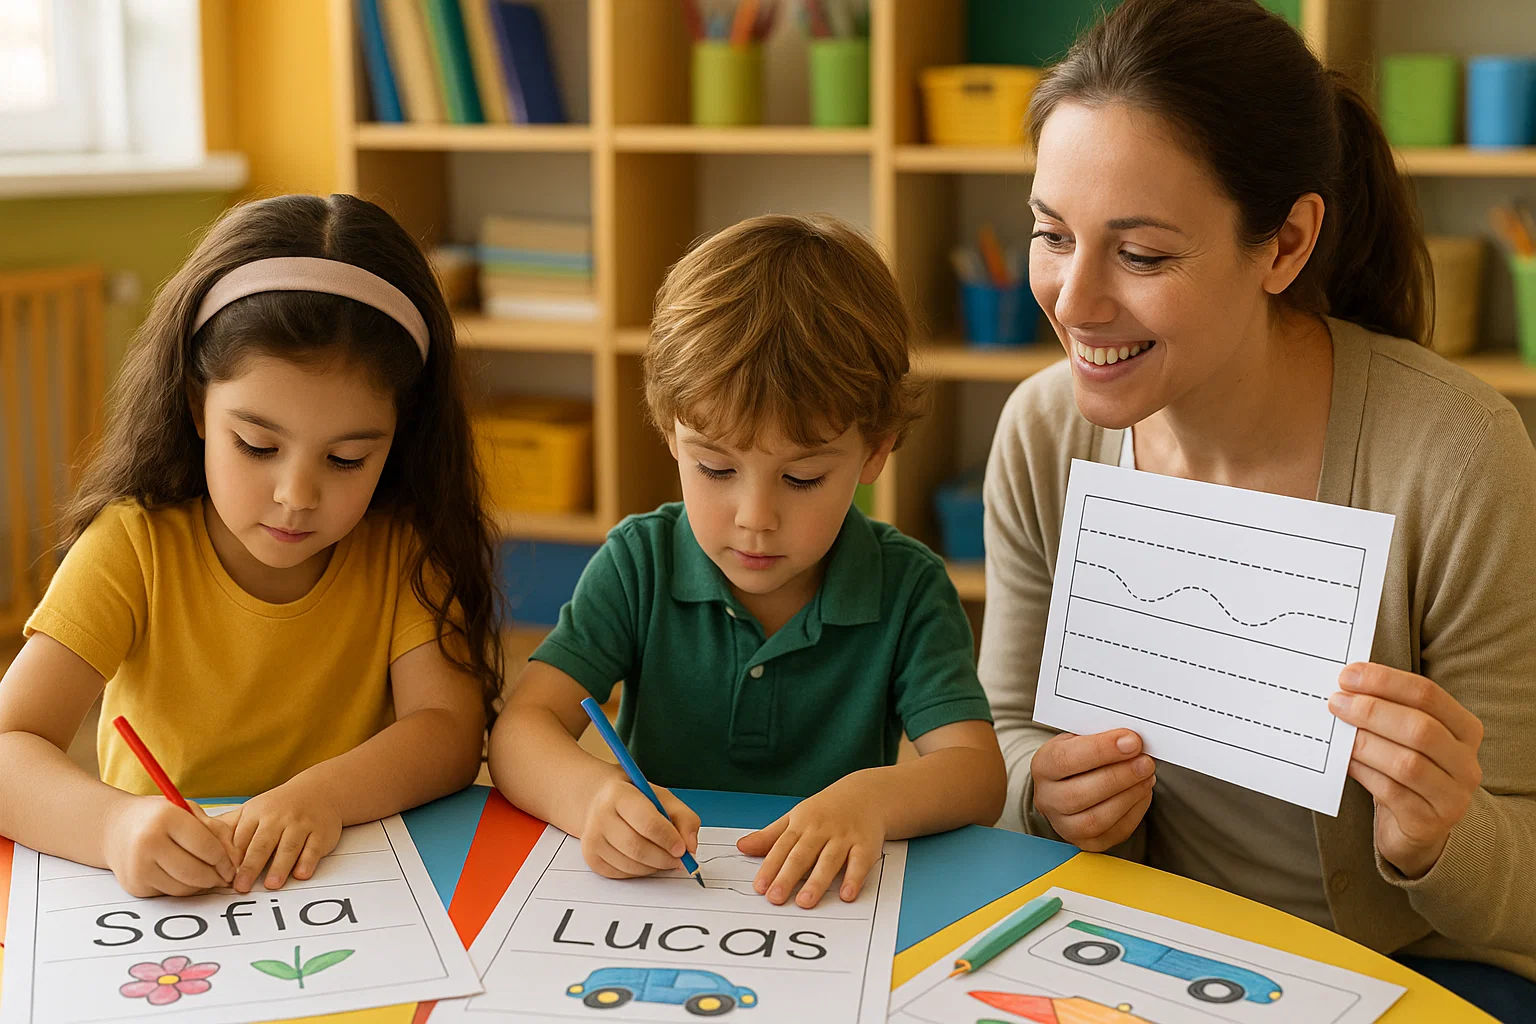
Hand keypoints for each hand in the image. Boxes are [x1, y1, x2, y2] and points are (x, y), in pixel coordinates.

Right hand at [102, 797, 236, 897]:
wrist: (115, 828)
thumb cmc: (159, 817)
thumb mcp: (188, 811)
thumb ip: (216, 830)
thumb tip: (235, 858)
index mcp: (166, 818)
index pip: (206, 847)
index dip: (224, 859)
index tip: (231, 864)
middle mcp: (149, 843)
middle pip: (195, 872)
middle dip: (216, 878)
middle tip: (225, 876)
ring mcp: (139, 866)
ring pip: (184, 888)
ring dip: (201, 885)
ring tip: (208, 875)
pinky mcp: (135, 885)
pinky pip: (170, 893)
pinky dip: (183, 888)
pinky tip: (186, 876)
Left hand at [229, 776, 343, 891]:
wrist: (320, 790)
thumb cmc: (279, 806)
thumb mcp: (252, 810)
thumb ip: (228, 828)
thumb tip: (197, 844)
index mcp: (257, 814)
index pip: (240, 838)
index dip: (231, 858)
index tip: (221, 876)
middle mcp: (279, 818)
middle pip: (262, 843)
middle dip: (251, 865)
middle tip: (241, 886)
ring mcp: (301, 825)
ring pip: (289, 846)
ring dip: (280, 866)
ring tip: (271, 884)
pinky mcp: (321, 833)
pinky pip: (314, 848)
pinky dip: (307, 861)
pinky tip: (301, 874)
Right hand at [579, 775, 699, 879]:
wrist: (600, 801)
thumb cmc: (636, 799)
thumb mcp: (664, 798)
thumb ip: (685, 819)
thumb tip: (691, 848)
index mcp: (619, 794)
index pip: (647, 822)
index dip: (668, 839)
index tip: (682, 849)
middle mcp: (600, 815)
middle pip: (637, 848)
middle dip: (664, 858)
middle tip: (678, 860)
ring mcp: (592, 838)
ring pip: (630, 865)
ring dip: (654, 867)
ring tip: (663, 858)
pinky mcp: (591, 857)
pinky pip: (621, 874)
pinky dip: (640, 872)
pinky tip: (646, 859)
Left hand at [737, 773, 885, 908]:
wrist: (866, 794)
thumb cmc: (826, 810)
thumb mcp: (795, 817)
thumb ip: (769, 836)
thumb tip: (742, 847)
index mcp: (801, 824)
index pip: (782, 847)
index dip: (770, 867)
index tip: (760, 887)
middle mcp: (821, 830)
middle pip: (802, 855)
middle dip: (788, 877)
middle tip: (776, 898)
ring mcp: (844, 837)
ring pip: (829, 860)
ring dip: (817, 881)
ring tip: (805, 902)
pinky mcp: (866, 845)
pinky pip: (860, 862)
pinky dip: (854, 878)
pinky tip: (846, 894)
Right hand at [1030, 729, 1155, 851]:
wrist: (1070, 782)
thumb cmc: (1079, 756)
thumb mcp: (1081, 738)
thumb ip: (1101, 737)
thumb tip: (1131, 740)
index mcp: (1043, 766)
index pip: (1066, 759)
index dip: (1101, 750)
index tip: (1132, 741)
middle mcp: (1047, 799)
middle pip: (1079, 794)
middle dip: (1119, 776)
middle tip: (1145, 762)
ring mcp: (1064, 825)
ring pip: (1096, 819)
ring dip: (1129, 796)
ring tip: (1147, 776)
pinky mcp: (1086, 842)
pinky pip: (1114, 833)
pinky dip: (1134, 812)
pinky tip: (1143, 792)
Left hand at [1329, 663, 1484, 878]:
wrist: (1417, 828)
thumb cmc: (1405, 770)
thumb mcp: (1405, 737)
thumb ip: (1388, 710)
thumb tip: (1346, 684)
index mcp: (1465, 729)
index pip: (1428, 694)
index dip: (1385, 681)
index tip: (1347, 675)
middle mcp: (1466, 763)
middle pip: (1420, 728)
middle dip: (1372, 711)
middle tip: (1336, 703)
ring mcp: (1452, 796)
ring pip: (1407, 763)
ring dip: (1366, 743)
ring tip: (1339, 733)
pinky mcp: (1428, 822)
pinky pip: (1391, 792)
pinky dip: (1363, 772)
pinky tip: (1345, 761)